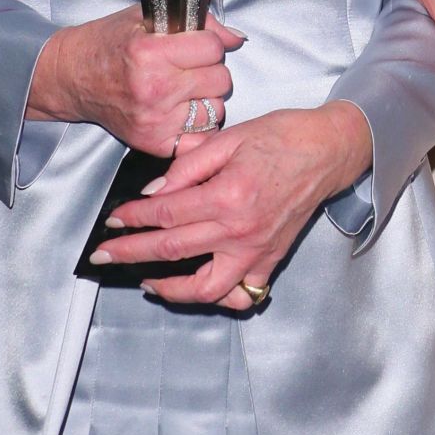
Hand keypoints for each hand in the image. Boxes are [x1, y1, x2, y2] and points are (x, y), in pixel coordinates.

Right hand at [26, 5, 244, 158]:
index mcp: (151, 53)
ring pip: (216, 109)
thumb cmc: (108, 44)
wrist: (72, 77)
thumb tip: (236, 38)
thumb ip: (197, 22)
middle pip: (220, 79)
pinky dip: (199, 126)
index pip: (213, 48)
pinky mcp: (154, 143)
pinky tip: (184, 112)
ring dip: (207, 99)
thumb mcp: (147, 18)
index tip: (196, 44)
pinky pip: (201, 137)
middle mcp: (155, 89)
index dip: (209, 43)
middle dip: (210, 70)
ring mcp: (155, 120)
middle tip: (189, 67)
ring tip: (184, 89)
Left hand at [91, 100, 373, 305]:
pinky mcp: (270, 260)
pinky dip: (217, 297)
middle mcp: (240, 230)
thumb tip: (155, 190)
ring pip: (204, 288)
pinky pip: (240, 293)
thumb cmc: (284, 137)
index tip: (113, 220)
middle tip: (105, 253)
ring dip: (169, 289)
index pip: (165, 213)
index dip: (133, 217)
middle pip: (172, 250)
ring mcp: (256, 251)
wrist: (329, 150)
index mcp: (227, 195)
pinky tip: (197, 287)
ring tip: (145, 280)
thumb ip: (189, 165)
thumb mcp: (230, 138)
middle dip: (130, 253)